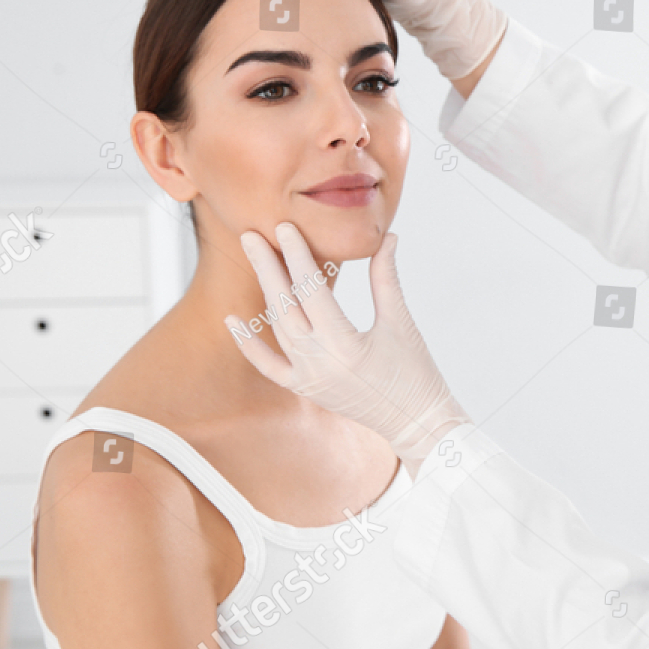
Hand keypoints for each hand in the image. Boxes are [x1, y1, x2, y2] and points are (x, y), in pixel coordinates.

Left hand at [227, 224, 468, 470]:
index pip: (312, 290)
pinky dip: (249, 345)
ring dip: (265, 292)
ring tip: (255, 259)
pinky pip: (269, 366)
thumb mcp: (401, 323)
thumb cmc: (415, 374)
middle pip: (284, 305)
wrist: (416, 421)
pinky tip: (232, 319)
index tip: (287, 227)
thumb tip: (387, 237)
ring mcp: (308, 378)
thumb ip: (386, 278)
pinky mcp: (305, 389)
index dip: (298, 255)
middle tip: (253, 235)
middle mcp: (319, 363)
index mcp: (345, 344)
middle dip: (268, 267)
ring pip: (277, 327)